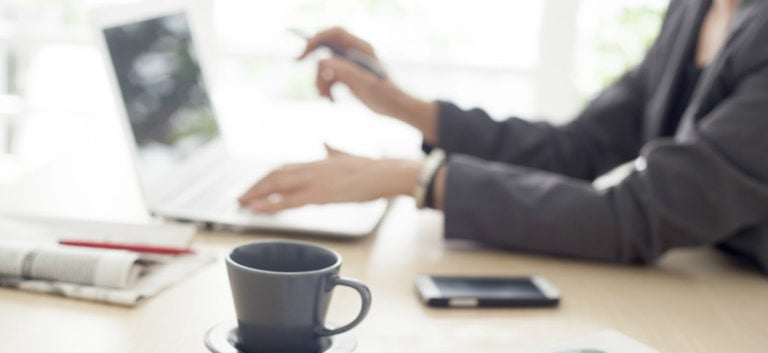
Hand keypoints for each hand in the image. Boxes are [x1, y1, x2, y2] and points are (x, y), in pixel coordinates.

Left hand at [238, 145, 420, 212]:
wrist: (386, 173)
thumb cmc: (372, 169)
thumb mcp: (347, 155)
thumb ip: (333, 150)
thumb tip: (325, 143)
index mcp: (317, 162)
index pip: (284, 167)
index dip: (266, 177)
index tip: (255, 185)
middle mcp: (312, 168)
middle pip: (275, 174)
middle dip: (255, 185)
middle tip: (240, 196)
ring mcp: (315, 181)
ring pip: (277, 185)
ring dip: (256, 193)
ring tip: (243, 202)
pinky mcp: (320, 195)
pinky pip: (288, 202)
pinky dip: (270, 205)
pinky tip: (257, 208)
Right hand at [298, 28, 438, 143]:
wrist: (395, 108)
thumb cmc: (386, 95)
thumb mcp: (365, 85)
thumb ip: (345, 72)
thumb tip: (323, 61)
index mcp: (362, 48)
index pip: (335, 33)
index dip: (317, 38)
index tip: (304, 51)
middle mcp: (355, 53)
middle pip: (326, 48)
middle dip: (315, 61)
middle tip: (297, 62)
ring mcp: (350, 64)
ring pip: (325, 66)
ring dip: (321, 81)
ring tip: (326, 98)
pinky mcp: (348, 75)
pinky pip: (329, 77)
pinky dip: (326, 88)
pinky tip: (331, 100)